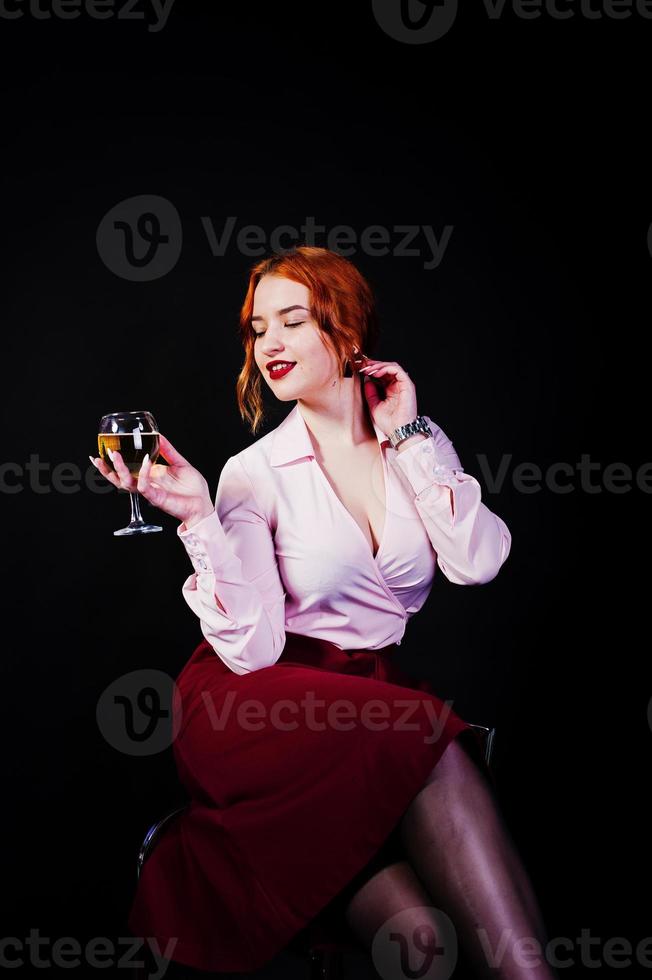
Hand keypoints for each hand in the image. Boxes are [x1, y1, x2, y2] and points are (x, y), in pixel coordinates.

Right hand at [89, 434, 213, 525]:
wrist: (203, 504)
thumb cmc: (193, 488)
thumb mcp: (180, 463)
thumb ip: (168, 450)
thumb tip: (158, 435)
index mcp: (149, 475)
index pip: (126, 470)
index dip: (112, 463)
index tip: (103, 451)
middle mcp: (146, 483)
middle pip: (119, 478)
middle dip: (107, 468)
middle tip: (100, 455)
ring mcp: (149, 491)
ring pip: (126, 483)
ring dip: (119, 469)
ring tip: (115, 455)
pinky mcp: (156, 497)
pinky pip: (144, 486)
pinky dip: (142, 472)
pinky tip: (146, 460)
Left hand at [357, 357, 419, 436]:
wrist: (398, 431)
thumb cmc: (389, 422)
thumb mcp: (374, 405)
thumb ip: (371, 393)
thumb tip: (366, 380)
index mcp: (391, 390)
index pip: (382, 374)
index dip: (371, 369)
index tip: (360, 368)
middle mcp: (398, 386)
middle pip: (387, 368)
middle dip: (373, 365)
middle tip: (362, 365)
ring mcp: (404, 384)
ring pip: (392, 366)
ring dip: (379, 365)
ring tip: (368, 369)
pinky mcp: (408, 385)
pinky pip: (397, 370)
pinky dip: (386, 368)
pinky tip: (376, 372)